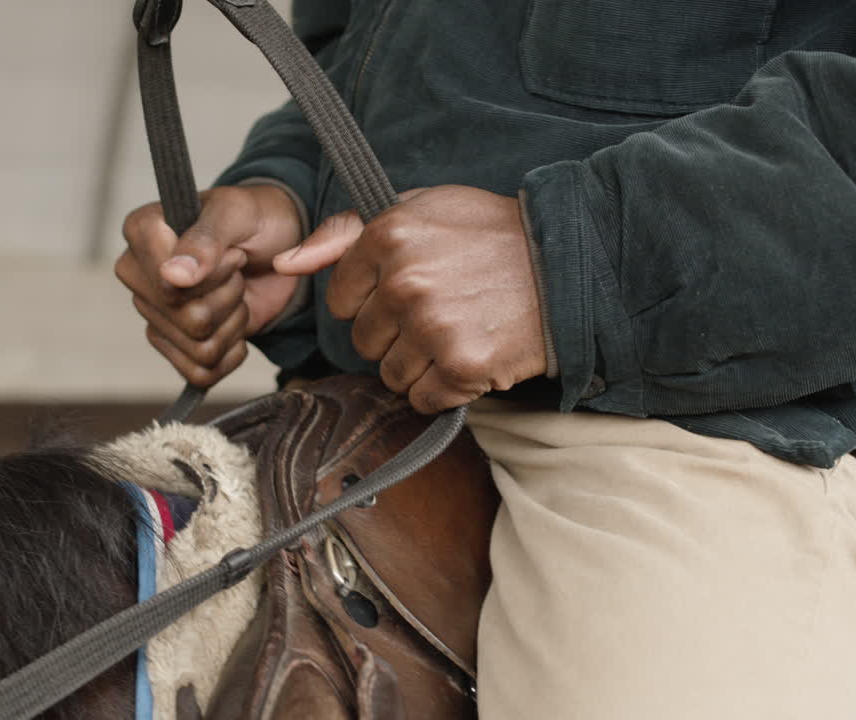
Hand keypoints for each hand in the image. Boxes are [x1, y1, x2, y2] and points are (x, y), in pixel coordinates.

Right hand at [115, 184, 303, 386]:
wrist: (281, 244)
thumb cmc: (255, 219)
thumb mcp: (238, 213)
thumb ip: (206, 239)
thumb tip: (172, 276)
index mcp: (141, 232)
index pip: (168, 281)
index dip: (213, 273)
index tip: (231, 251)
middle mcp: (138, 275)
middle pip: (187, 318)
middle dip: (229, 296)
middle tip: (237, 268)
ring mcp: (154, 314)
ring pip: (199, 347)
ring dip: (234, 321)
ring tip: (236, 291)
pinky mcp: (174, 345)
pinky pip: (201, 373)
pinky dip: (231, 352)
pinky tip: (235, 322)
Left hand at [274, 185, 550, 412]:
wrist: (570, 262)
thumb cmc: (492, 235)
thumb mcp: (419, 209)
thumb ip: (344, 234)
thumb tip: (285, 263)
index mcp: (388, 236)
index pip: (342, 300)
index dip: (374, 302)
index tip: (412, 291)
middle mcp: (404, 281)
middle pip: (364, 341)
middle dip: (397, 335)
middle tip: (444, 311)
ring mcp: (432, 326)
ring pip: (390, 374)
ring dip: (421, 365)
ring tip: (461, 332)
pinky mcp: (461, 365)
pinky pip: (422, 399)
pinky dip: (445, 389)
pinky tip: (472, 355)